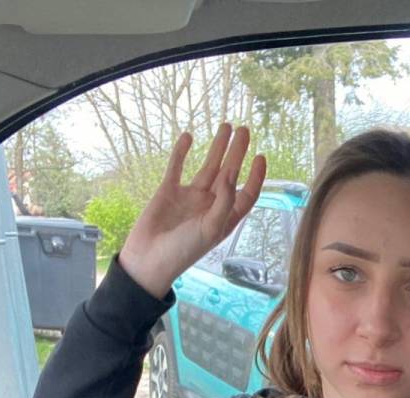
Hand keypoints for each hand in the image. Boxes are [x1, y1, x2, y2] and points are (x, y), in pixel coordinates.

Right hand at [119, 124, 265, 298]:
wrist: (148, 260)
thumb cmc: (183, 251)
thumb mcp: (210, 229)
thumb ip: (223, 202)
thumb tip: (231, 175)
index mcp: (224, 218)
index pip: (245, 195)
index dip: (255, 177)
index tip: (260, 157)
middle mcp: (209, 205)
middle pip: (229, 174)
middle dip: (237, 153)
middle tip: (245, 130)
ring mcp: (190, 197)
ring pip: (207, 167)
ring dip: (217, 148)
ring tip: (226, 126)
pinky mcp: (168, 191)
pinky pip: (177, 167)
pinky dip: (181, 153)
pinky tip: (189, 137)